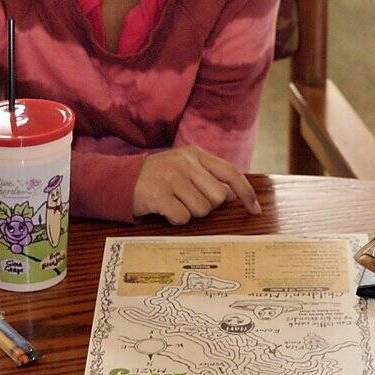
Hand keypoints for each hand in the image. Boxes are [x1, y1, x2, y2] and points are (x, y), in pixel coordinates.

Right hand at [132, 145, 260, 224]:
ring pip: (202, 210)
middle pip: (218, 197)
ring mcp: (171, 178)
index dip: (246, 193)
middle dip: (208, 207)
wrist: (118, 179)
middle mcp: (185, 163)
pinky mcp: (158, 195)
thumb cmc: (158, 177)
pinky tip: (165, 211)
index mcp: (196, 154)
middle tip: (189, 202)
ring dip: (190, 214)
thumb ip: (208, 177)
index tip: (255, 210)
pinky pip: (182, 218)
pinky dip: (176, 220)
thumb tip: (233, 195)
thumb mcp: (183, 168)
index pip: (231, 172)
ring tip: (174, 204)